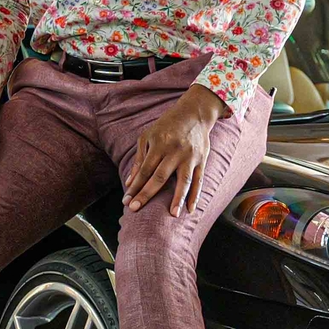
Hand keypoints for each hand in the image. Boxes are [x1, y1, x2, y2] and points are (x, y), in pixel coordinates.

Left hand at [124, 86, 226, 214]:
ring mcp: (190, 156)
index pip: (145, 170)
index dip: (135, 186)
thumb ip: (139, 158)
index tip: (127, 201)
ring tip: (172, 214)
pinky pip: (199, 180)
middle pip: (160, 177)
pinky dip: (195, 195)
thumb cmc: (167, 125)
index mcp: (159, 144)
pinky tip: (190, 209)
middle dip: (146, 194)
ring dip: (177, 198)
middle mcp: (175, 151)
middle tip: (135, 210)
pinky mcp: (202, 160)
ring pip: (183, 180)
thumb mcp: (148, 136)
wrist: (194, 113)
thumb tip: (130, 182)